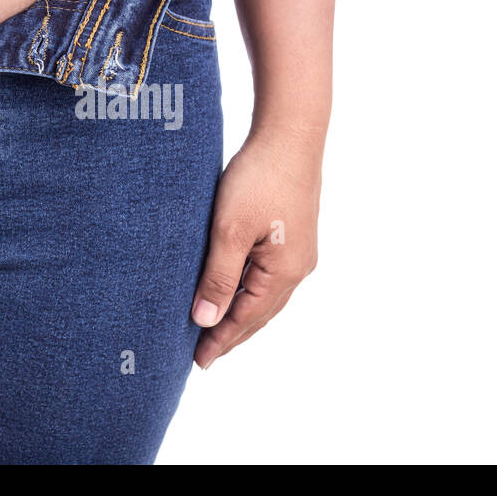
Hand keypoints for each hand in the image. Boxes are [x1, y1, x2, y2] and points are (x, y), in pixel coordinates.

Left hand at [192, 124, 323, 368]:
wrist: (289, 133)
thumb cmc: (259, 177)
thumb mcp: (230, 230)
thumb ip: (218, 278)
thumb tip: (206, 322)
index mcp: (284, 272)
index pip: (246, 319)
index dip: (220, 341)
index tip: (198, 362)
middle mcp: (298, 267)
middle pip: (259, 314)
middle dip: (231, 334)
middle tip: (202, 355)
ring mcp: (299, 252)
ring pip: (264, 296)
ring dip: (239, 314)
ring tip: (213, 329)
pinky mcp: (293, 234)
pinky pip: (268, 276)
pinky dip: (247, 291)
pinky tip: (232, 290)